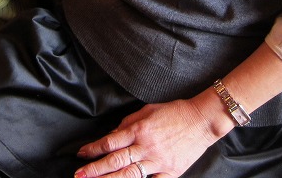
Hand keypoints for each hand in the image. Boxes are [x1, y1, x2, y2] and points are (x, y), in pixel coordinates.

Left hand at [75, 100, 219, 177]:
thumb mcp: (147, 110)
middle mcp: (146, 146)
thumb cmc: (174, 112)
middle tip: (79, 175)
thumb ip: (127, 123)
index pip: (110, 141)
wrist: (201, 120)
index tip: (81, 154)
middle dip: (95, 169)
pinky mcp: (170, 172)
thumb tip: (112, 135)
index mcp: (139, 129)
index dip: (93, 149)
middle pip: (115, 161)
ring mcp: (158, 161)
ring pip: (129, 175)